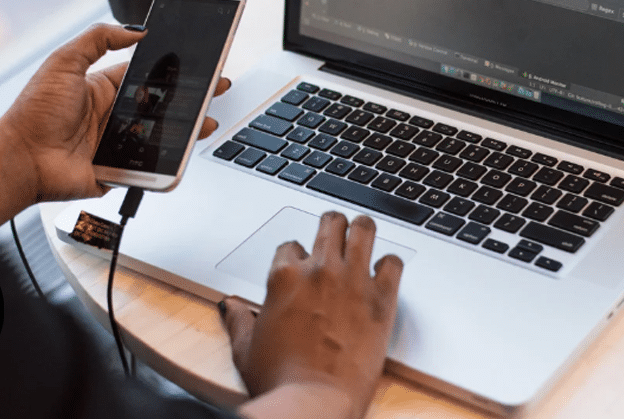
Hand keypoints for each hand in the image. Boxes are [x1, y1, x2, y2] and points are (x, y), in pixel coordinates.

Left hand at [0, 23, 229, 203]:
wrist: (20, 160)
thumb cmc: (33, 113)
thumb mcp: (63, 62)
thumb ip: (97, 39)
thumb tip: (134, 29)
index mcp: (103, 87)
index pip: (147, 74)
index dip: (172, 68)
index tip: (196, 61)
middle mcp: (113, 114)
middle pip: (162, 104)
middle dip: (190, 96)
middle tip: (216, 87)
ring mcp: (118, 143)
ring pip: (163, 134)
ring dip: (188, 127)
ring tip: (208, 120)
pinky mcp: (119, 169)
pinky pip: (150, 164)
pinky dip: (169, 159)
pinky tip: (186, 148)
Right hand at [221, 212, 403, 418]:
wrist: (314, 403)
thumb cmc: (280, 381)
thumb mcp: (246, 349)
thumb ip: (238, 320)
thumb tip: (230, 306)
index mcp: (284, 277)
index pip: (291, 245)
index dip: (297, 255)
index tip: (301, 266)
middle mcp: (319, 270)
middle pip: (330, 223)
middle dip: (332, 225)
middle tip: (336, 233)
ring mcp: (352, 281)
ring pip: (363, 229)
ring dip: (362, 230)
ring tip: (362, 235)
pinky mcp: (381, 299)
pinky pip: (394, 262)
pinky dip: (390, 264)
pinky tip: (385, 272)